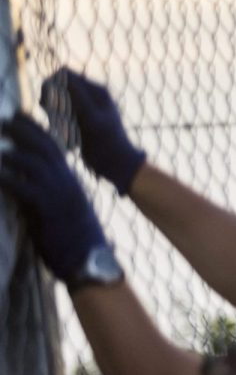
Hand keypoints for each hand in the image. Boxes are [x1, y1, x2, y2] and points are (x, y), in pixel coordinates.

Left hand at [1, 113, 108, 284]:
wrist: (88, 258)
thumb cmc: (74, 237)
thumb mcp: (62, 207)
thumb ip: (45, 192)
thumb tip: (24, 185)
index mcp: (69, 179)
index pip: (53, 146)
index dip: (36, 130)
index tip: (19, 117)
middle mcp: (65, 181)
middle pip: (44, 147)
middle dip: (23, 131)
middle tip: (5, 121)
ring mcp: (57, 193)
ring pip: (33, 163)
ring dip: (12, 153)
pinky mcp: (46, 208)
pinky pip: (22, 187)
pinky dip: (6, 178)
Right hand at [43, 69, 145, 194]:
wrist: (115, 163)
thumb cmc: (107, 143)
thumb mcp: (92, 119)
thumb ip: (78, 97)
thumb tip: (61, 76)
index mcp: (97, 90)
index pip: (64, 74)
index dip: (52, 85)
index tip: (50, 103)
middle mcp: (90, 95)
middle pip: (57, 85)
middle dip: (50, 99)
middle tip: (54, 117)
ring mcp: (84, 106)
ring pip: (56, 99)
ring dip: (52, 111)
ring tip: (60, 126)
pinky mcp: (78, 118)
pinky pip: (58, 112)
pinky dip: (56, 120)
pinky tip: (63, 132)